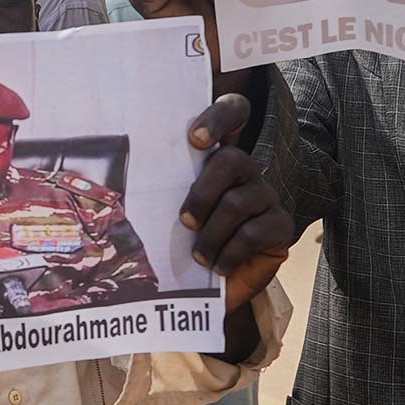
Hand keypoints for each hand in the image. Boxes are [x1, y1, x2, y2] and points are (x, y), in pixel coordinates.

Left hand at [179, 93, 292, 309]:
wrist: (215, 290)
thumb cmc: (188, 246)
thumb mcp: (171, 217)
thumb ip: (163, 192)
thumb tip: (123, 184)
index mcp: (217, 159)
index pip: (233, 114)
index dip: (218, 117)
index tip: (195, 140)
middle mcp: (246, 171)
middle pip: (232, 159)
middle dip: (203, 192)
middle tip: (185, 221)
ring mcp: (266, 197)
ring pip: (238, 202)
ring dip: (211, 234)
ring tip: (199, 257)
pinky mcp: (281, 226)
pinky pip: (253, 232)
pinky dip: (229, 253)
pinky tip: (218, 267)